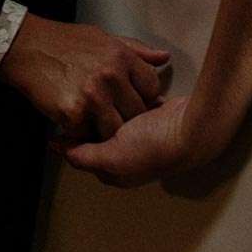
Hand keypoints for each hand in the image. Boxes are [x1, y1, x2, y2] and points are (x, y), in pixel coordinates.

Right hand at [0, 12, 169, 142]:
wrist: (28, 47)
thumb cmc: (66, 42)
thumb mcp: (104, 38)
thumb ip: (136, 50)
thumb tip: (164, 58)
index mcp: (121, 56)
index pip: (152, 87)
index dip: (144, 97)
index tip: (132, 99)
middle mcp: (111, 75)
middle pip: (136, 113)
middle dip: (128, 118)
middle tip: (111, 113)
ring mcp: (92, 95)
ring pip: (115, 129)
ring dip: (105, 129)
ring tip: (93, 120)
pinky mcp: (73, 112)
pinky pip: (87, 134)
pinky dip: (81, 132)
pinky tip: (74, 119)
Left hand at [62, 94, 202, 186]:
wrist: (193, 130)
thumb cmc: (153, 148)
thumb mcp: (113, 157)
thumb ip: (86, 155)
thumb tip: (60, 150)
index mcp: (114, 167)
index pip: (83, 150)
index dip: (71, 133)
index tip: (59, 112)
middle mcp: (125, 151)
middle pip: (96, 132)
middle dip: (86, 117)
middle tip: (72, 93)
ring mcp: (138, 132)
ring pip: (112, 117)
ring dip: (103, 104)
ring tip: (89, 84)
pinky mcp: (151, 114)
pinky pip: (130, 104)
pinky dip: (122, 96)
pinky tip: (116, 84)